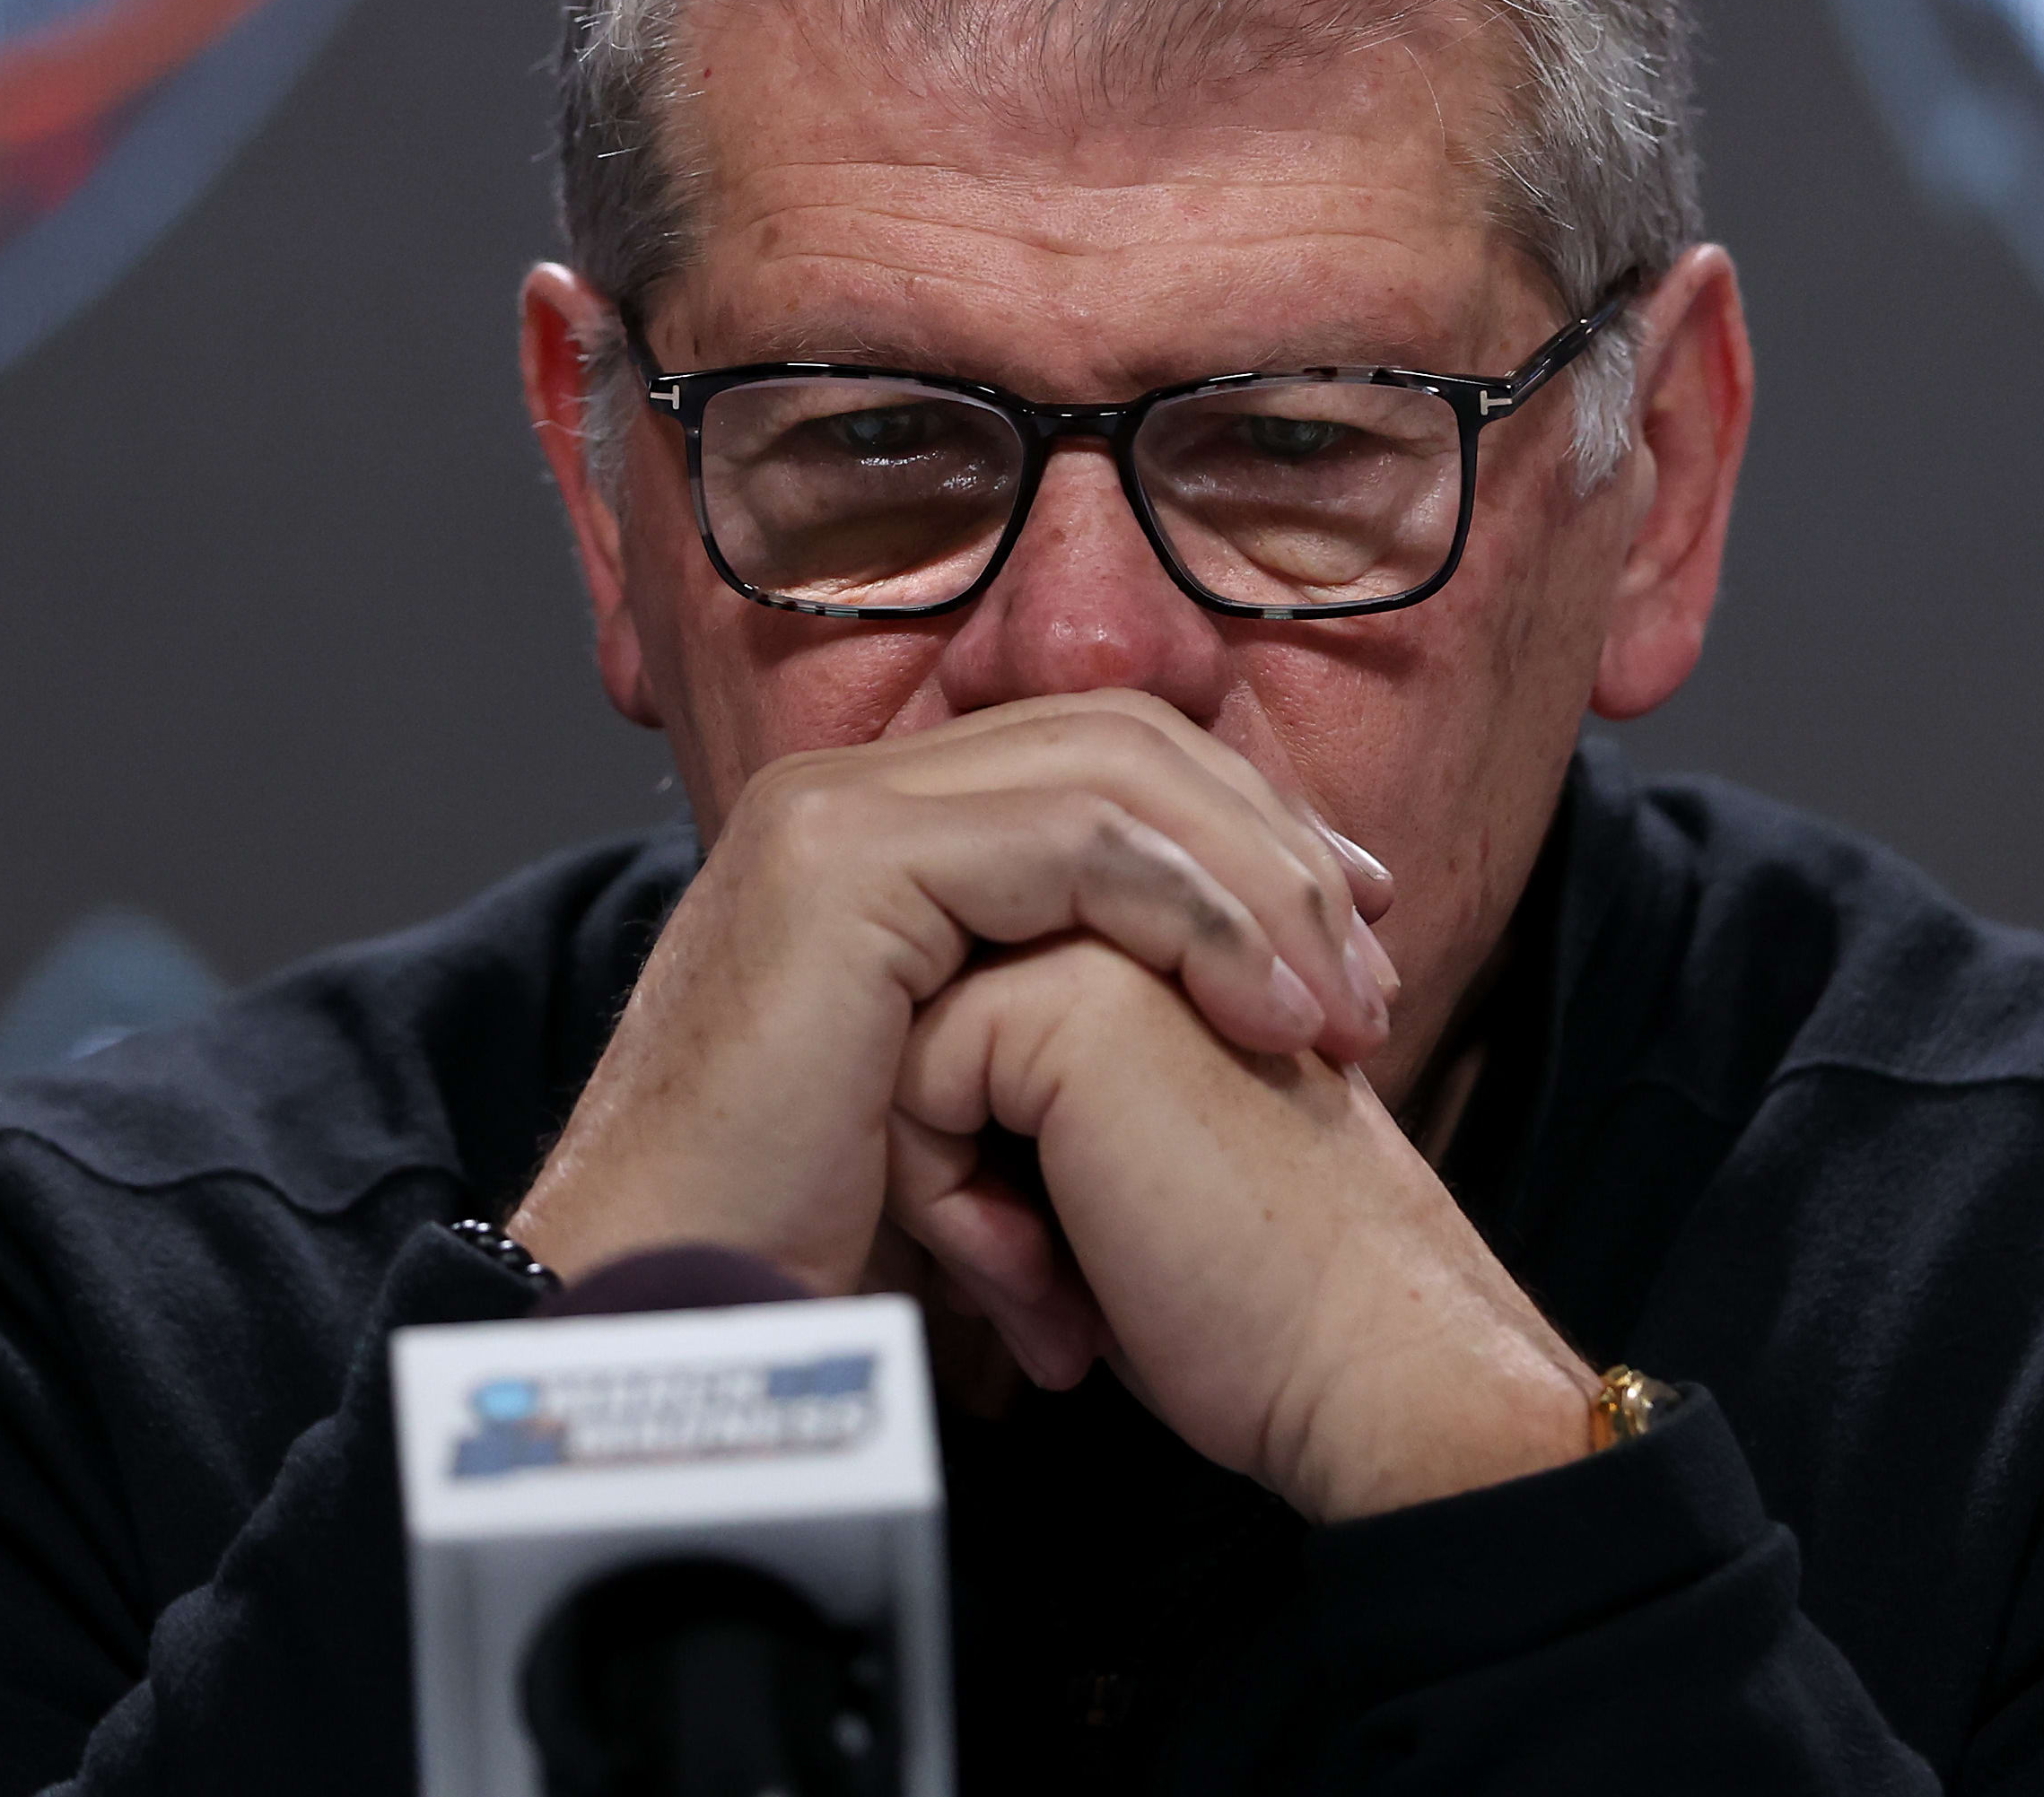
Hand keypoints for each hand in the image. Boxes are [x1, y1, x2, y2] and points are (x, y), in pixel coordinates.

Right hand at [513, 692, 1397, 1297]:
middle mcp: (847, 788)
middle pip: (1123, 737)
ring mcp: (838, 811)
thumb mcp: (966, 1105)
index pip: (1099, 752)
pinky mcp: (849, 861)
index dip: (1242, 825)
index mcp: (874, 826)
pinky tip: (1265, 1009)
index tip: (1351, 927)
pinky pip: (1078, 842)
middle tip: (1371, 968)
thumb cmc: (803, 1244)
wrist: (672, 1306)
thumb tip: (1196, 1009)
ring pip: (1116, 771)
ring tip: (1341, 1009)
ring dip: (1259, 884)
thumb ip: (1050, 1018)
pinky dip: (1198, 914)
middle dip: (1273, 845)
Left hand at [888, 937, 1600, 1524]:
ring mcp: (1115, 935)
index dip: (980, 1154)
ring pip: (909, 1040)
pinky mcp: (1078, 993)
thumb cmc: (1257, 1297)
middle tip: (1057, 1283)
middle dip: (957, 1165)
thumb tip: (906, 1084)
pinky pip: (915, 1076)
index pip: (967, 1010)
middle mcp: (1140, 912)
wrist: (1369, 1359)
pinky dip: (954, 1203)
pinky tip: (1053, 1281)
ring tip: (1058, 1289)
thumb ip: (1040, 1092)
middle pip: (927, 1019)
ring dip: (956, 1191)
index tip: (1076, 1260)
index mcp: (1164, 937)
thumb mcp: (1131, 1164)